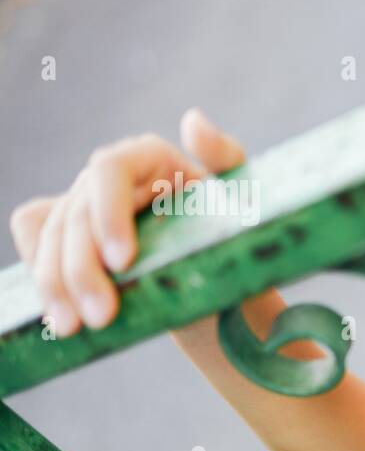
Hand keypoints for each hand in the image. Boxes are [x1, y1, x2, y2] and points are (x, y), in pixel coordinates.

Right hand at [8, 107, 245, 336]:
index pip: (108, 170)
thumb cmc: (235, 230)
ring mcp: (82, 204)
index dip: (107, 214)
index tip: (122, 261)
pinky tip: (55, 313)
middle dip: (82, 269)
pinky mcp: (66, 233)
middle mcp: (106, 177)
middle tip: (101, 316)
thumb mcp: (243, 197)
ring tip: (72, 327)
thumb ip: (224, 156)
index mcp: (147, 158)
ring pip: (49, 237)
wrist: (218, 272)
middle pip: (74, 215)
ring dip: (55, 285)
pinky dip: (39, 275)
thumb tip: (193, 122)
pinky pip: (34, 243)